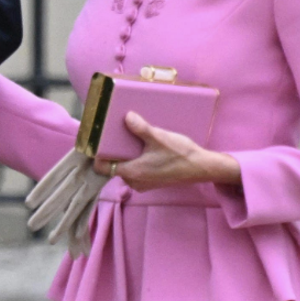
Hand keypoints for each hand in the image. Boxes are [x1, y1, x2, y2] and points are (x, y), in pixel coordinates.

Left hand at [96, 111, 240, 188]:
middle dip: (115, 152)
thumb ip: (140, 128)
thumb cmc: (180, 154)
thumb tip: (127, 117)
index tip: (99, 142)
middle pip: (114, 167)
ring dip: (127, 156)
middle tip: (118, 136)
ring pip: (126, 169)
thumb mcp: (159, 137)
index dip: (98, 155)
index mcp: (131, 172)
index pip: (102, 168)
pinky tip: (145, 149)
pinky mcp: (151, 182)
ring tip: (133, 140)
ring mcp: (143, 184)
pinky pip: (137, 171)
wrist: (201, 168)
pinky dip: (137, 161)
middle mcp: (134, 182)